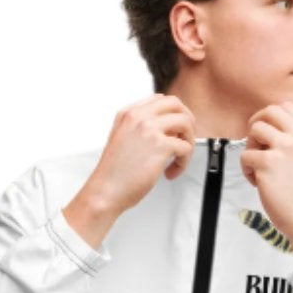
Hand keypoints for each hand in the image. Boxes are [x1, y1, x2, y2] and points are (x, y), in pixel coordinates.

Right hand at [62, 96, 196, 247]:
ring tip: (179, 158)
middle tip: (185, 139)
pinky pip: (185, 147)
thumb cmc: (112, 174)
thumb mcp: (121, 140)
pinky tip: (170, 173)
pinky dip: (183, 163)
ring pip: (185, 122)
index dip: (172, 114)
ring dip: (188, 141)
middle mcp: (139, 116)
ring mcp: (149, 129)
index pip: (159, 100)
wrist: (104, 192)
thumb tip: (166, 131)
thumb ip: (140, 129)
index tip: (175, 130)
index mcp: (128, 113)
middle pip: (175, 104)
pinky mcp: (160, 146)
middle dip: (186, 120)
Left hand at [241, 101, 292, 261]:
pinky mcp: (268, 163)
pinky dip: (247, 169)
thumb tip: (269, 127)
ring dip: (250, 147)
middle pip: (269, 111)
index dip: (271, 116)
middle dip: (257, 125)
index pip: (287, 107)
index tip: (266, 132)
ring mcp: (285, 148)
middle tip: (255, 143)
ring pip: (255, 129)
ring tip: (258, 167)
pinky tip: (258, 182)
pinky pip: (246, 155)